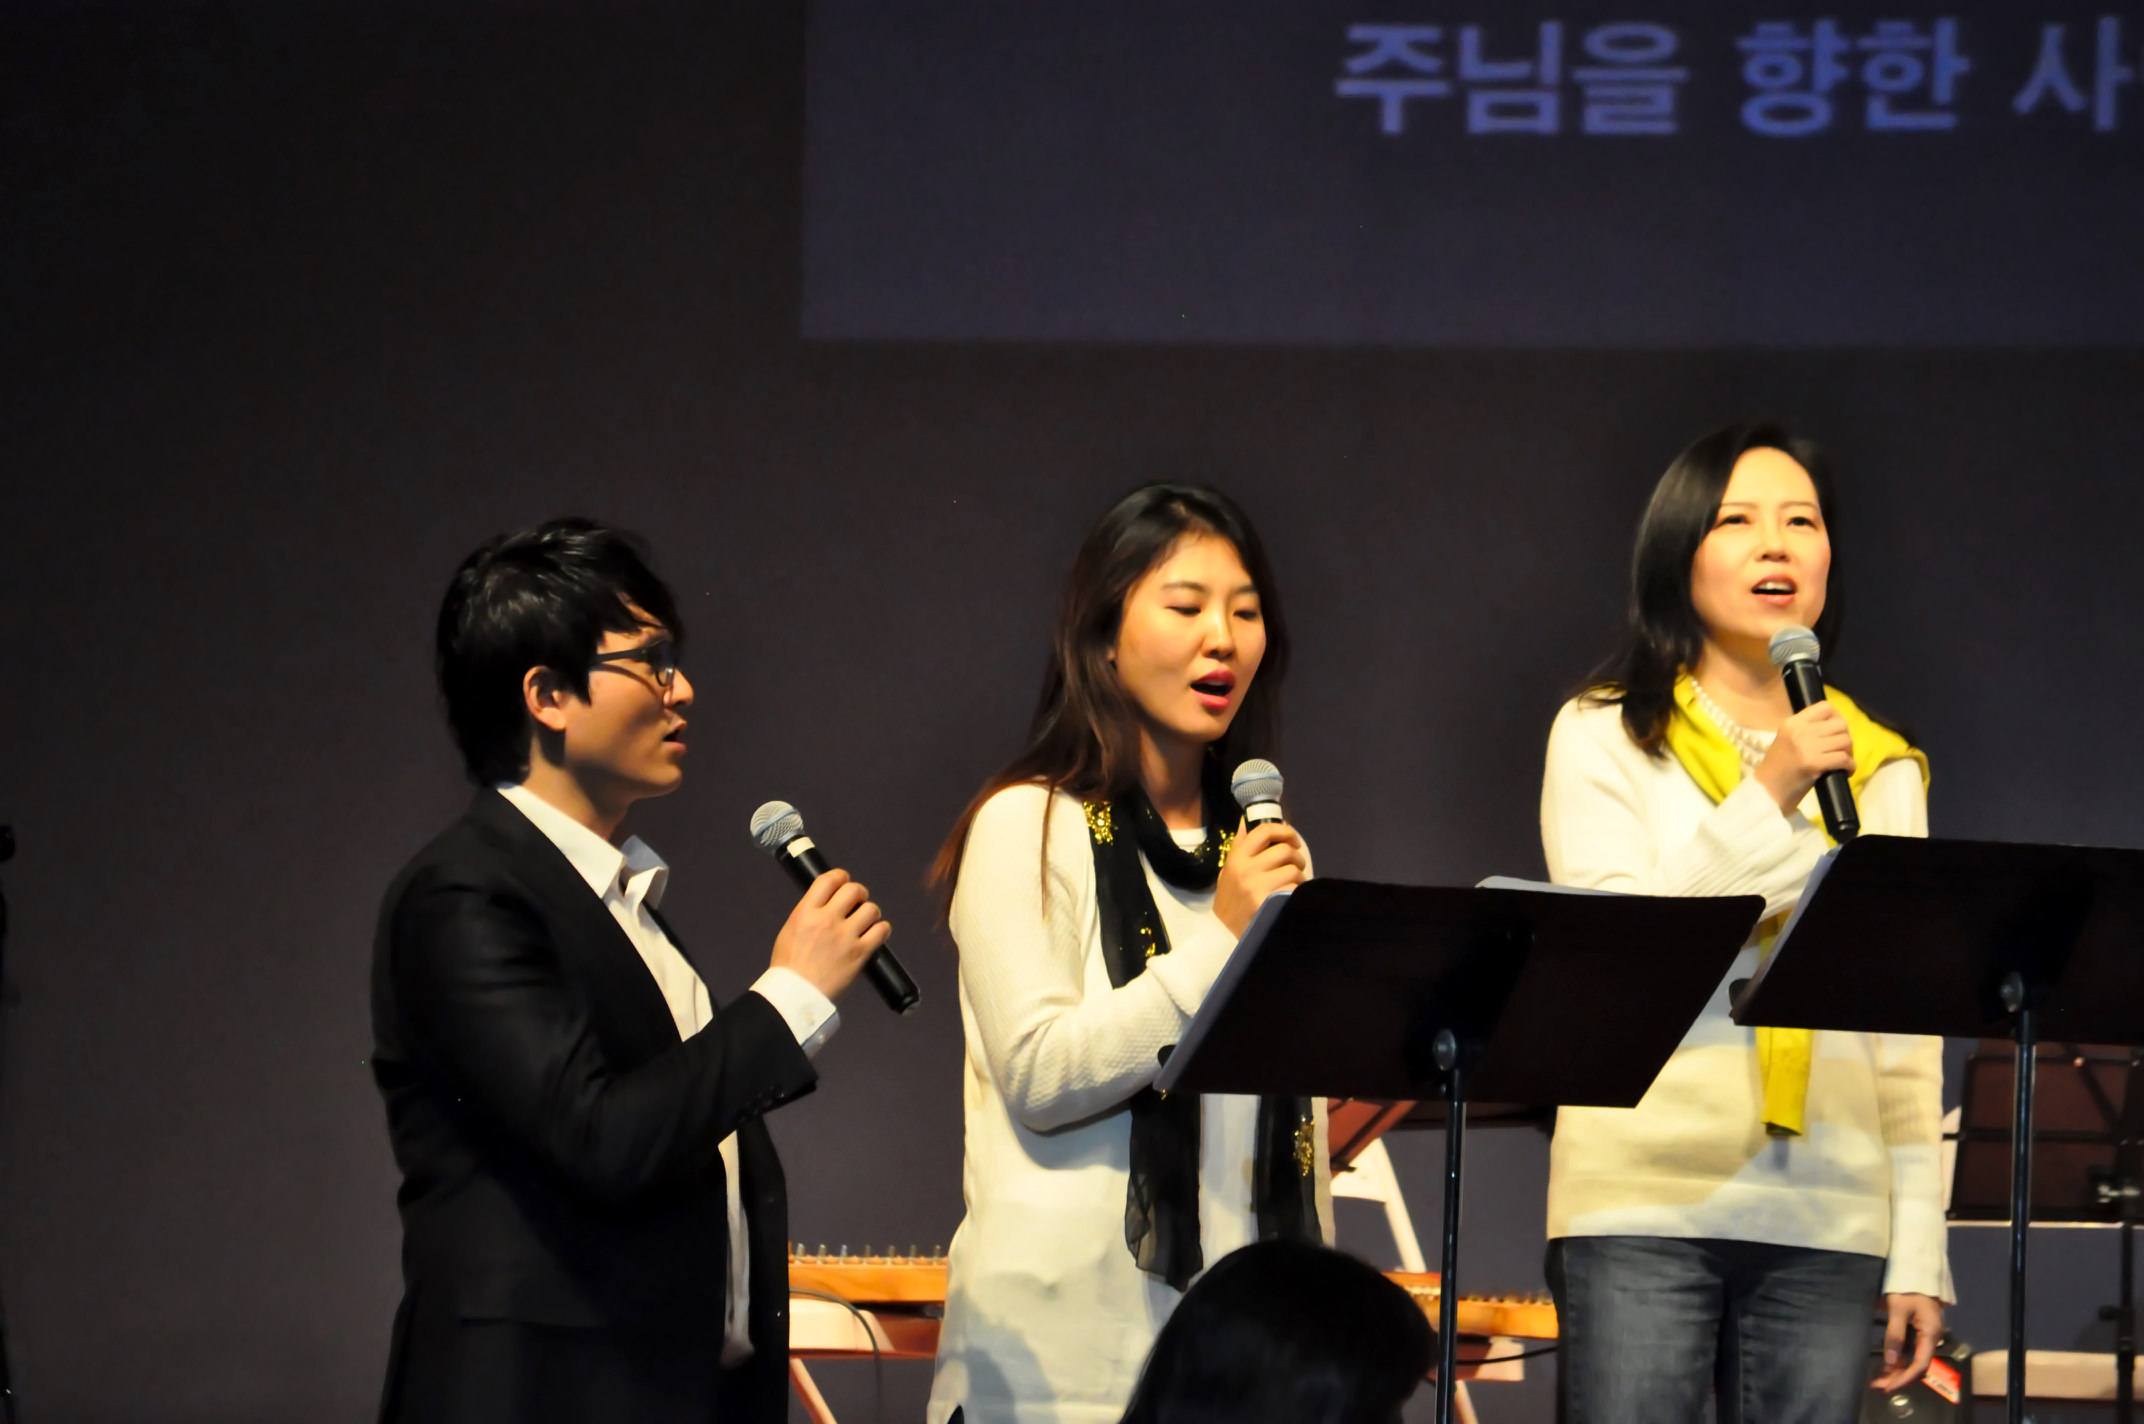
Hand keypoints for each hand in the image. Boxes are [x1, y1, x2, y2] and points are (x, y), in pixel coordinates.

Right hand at [769, 868, 889, 1000]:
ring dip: (870, 913)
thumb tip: (825, 903)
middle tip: (857, 902)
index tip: (844, 881)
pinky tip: (876, 934)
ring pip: (871, 909)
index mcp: (806, 912)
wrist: (796, 996)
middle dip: (858, 893)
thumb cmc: (789, 968)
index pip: (828, 879)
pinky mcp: (860, 953)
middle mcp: (827, 920)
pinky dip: (881, 930)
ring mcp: (845, 936)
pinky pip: (881, 931)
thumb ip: (809, 914)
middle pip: (854, 890)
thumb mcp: (791, 931)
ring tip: (865, 921)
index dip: (840, 877)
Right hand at [1213, 820, 1307, 939]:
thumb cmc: (1229, 900)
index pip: (1263, 831)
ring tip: (1294, 884)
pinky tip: (1291, 897)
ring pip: (1293, 870)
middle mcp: (1246, 870)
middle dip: (1296, 857)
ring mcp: (1258, 887)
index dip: (1283, 830)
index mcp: (1236, 858)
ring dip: (1300, 877)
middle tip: (1296, 865)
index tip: (1292, 838)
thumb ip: (1239, 846)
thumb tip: (1245, 819)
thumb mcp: (1228, 870)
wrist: (1223, 934)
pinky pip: (1294, 889)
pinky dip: (1297, 892)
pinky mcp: (1269, 903)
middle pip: (1284, 850)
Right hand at [1751, 702, 1854, 815]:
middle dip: (1846, 737)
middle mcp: (1799, 731)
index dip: (1837, 717)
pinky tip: (1845, 772)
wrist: (1765, 792)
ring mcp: (1806, 747)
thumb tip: (1834, 728)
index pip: (1825, 707)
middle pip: (1840, 724)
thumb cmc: (1777, 769)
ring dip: (1849, 753)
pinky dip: (1850, 766)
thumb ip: (1805, 731)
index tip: (1836, 731)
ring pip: (1845, 740)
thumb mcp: (1787, 741)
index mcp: (1791, 723)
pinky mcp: (1814, 763)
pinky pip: (1844, 758)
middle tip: (1842, 750)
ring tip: (1843, 762)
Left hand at [1871, 1292, 1942, 1390]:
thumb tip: (1890, 1361)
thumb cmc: (1907, 1288)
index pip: (1921, 1364)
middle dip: (1898, 1377)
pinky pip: (1909, 1351)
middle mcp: (1931, 1338)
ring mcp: (1924, 1336)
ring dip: (1897, 1370)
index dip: (1906, 1377)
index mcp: (1931, 1334)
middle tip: (1878, 1385)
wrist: (1915, 1272)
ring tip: (1878, 1379)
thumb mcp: (1898, 1309)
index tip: (1890, 1386)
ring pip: (1912, 1359)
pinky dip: (1897, 1359)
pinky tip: (1885, 1366)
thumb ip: (1894, 1334)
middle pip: (1916, 1365)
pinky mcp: (1917, 1332)